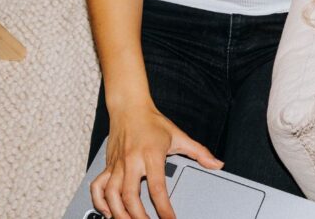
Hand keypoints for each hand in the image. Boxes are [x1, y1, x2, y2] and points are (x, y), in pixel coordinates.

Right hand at [90, 104, 221, 218]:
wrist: (128, 107)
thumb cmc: (152, 122)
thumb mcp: (179, 136)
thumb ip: (199, 152)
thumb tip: (216, 164)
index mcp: (151, 155)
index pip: (157, 188)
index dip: (164, 208)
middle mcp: (131, 161)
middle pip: (131, 196)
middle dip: (138, 216)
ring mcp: (117, 164)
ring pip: (112, 194)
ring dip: (118, 213)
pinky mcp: (108, 165)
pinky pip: (98, 186)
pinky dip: (100, 200)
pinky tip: (107, 210)